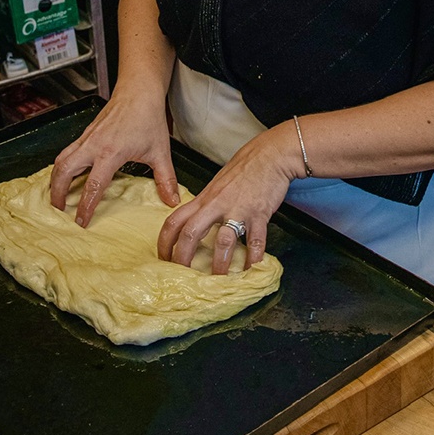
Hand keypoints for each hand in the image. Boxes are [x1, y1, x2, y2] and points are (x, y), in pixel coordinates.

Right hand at [49, 87, 178, 227]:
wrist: (138, 91)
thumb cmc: (148, 118)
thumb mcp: (160, 151)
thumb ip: (165, 179)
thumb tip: (172, 200)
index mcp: (110, 153)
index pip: (93, 186)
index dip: (86, 206)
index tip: (81, 222)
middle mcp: (93, 145)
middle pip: (64, 171)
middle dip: (57, 193)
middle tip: (60, 210)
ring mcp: (87, 138)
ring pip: (60, 160)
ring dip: (56, 179)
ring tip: (58, 195)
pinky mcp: (86, 133)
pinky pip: (67, 152)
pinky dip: (62, 166)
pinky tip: (68, 175)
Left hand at [158, 122, 299, 273]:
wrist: (270, 155)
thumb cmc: (245, 168)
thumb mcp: (217, 184)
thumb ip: (206, 203)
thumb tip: (197, 220)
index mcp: (204, 199)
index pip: (175, 221)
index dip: (165, 241)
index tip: (163, 257)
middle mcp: (216, 205)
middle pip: (191, 233)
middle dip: (183, 257)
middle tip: (182, 274)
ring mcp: (238, 210)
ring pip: (223, 241)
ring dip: (219, 263)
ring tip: (218, 279)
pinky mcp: (259, 214)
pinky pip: (255, 240)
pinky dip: (254, 258)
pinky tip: (252, 269)